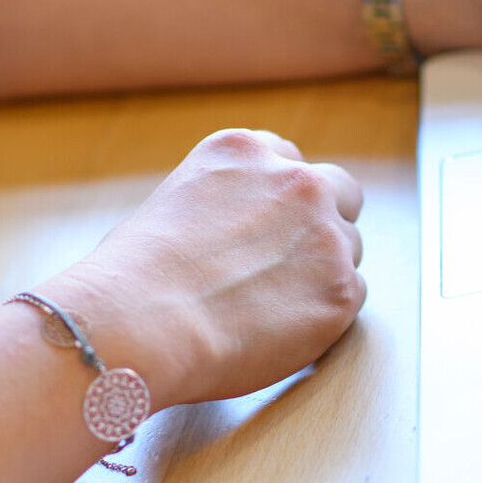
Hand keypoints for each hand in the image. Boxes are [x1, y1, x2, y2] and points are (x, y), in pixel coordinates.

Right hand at [36, 129, 365, 408]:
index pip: (290, 160)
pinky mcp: (341, 290)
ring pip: (348, 249)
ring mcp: (325, 234)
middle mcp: (296, 181)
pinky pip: (349, 297)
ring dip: (322, 272)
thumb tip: (235, 235)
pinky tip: (279, 331)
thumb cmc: (132, 276)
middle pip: (340, 191)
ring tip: (270, 309)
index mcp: (247, 151)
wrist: (140, 322)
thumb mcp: (173, 201)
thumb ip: (224, 203)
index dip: (281, 199)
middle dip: (323, 222)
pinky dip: (323, 316)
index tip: (268, 227)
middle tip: (292, 263)